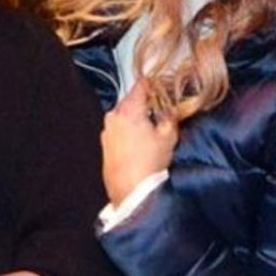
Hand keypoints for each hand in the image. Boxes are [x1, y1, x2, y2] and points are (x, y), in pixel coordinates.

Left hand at [102, 84, 177, 201]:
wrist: (131, 191)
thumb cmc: (149, 164)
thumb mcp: (168, 136)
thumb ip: (170, 116)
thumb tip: (170, 108)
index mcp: (128, 110)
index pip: (141, 85)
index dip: (154, 84)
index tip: (163, 87)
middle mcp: (113, 117)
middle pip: (131, 99)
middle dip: (145, 102)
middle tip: (161, 109)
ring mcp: (107, 130)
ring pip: (124, 114)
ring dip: (136, 116)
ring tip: (151, 128)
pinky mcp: (105, 143)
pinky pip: (118, 128)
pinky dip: (128, 129)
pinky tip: (139, 141)